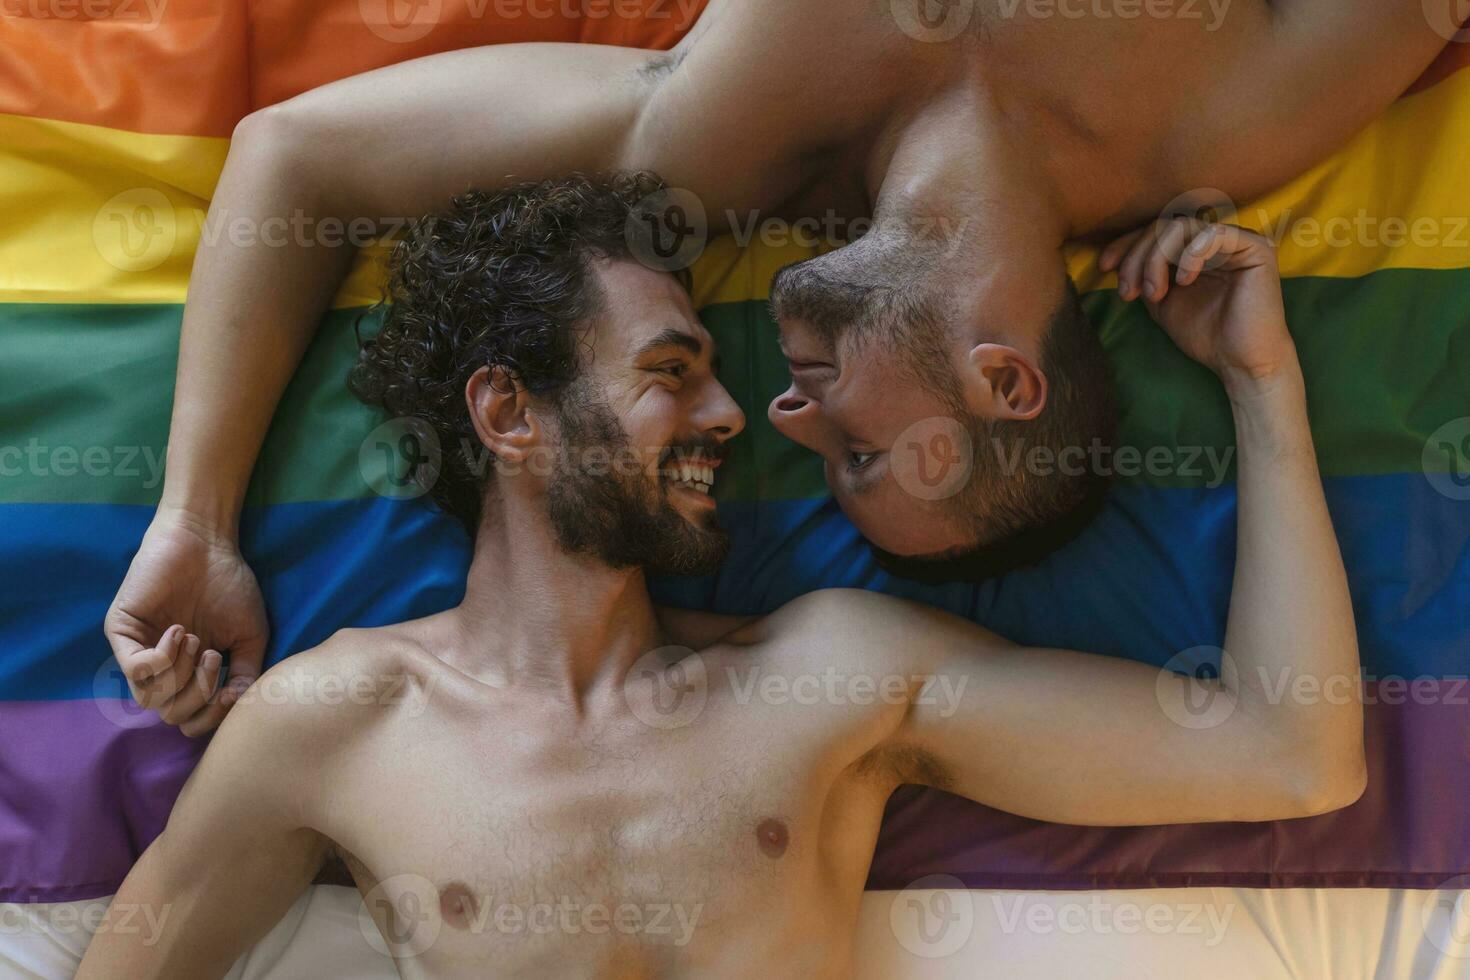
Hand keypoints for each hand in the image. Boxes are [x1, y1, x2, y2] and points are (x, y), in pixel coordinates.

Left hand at [104, 507, 268, 735]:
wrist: (207, 544)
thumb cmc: (230, 585)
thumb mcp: (250, 637)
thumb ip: (246, 675)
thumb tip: (233, 706)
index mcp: (189, 673)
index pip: (190, 718)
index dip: (211, 716)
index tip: (231, 691)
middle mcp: (161, 668)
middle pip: (171, 714)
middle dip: (199, 694)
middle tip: (213, 656)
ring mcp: (138, 651)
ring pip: (151, 699)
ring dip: (181, 674)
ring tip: (196, 639)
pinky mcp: (120, 633)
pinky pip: (136, 669)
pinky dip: (163, 657)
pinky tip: (177, 631)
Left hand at [1099, 218, 1297, 387]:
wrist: (1239, 362)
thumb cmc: (1204, 334)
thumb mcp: (1160, 301)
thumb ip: (1144, 275)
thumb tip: (1118, 257)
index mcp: (1194, 249)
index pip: (1155, 230)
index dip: (1127, 244)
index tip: (1104, 267)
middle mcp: (1215, 239)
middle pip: (1163, 225)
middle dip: (1137, 256)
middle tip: (1129, 291)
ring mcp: (1236, 240)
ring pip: (1181, 226)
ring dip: (1156, 258)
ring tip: (1154, 294)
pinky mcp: (1255, 247)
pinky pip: (1213, 233)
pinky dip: (1190, 255)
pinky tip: (1184, 282)